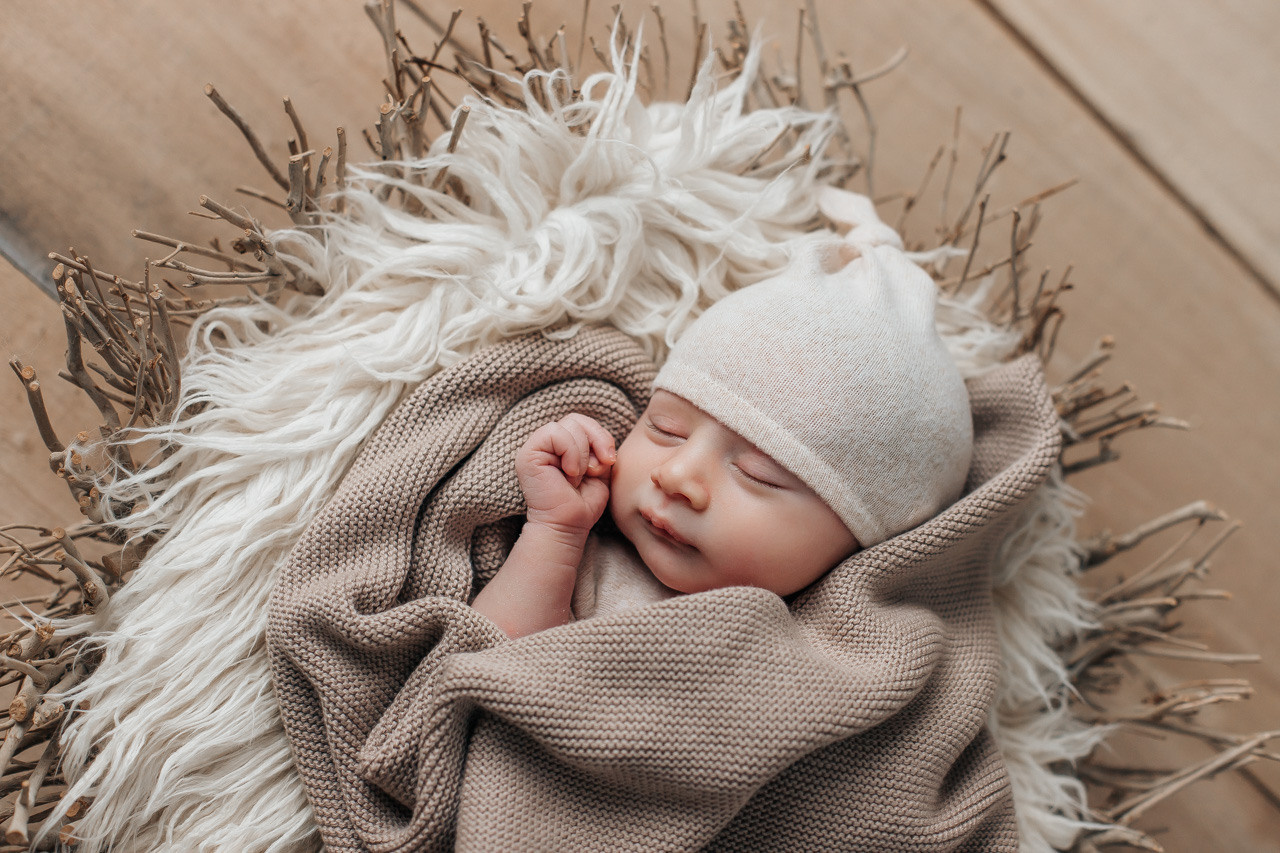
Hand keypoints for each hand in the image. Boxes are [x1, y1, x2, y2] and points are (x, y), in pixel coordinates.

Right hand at [517, 414, 616, 534]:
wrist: (567, 525)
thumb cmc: (582, 502)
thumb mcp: (599, 468)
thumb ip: (600, 447)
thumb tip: (601, 438)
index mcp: (562, 445)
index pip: (583, 422)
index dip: (601, 436)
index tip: (609, 460)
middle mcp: (547, 443)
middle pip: (576, 419)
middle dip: (596, 440)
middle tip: (598, 467)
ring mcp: (535, 447)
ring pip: (568, 425)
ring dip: (582, 453)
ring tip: (577, 476)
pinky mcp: (528, 454)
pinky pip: (555, 433)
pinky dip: (571, 453)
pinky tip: (569, 473)